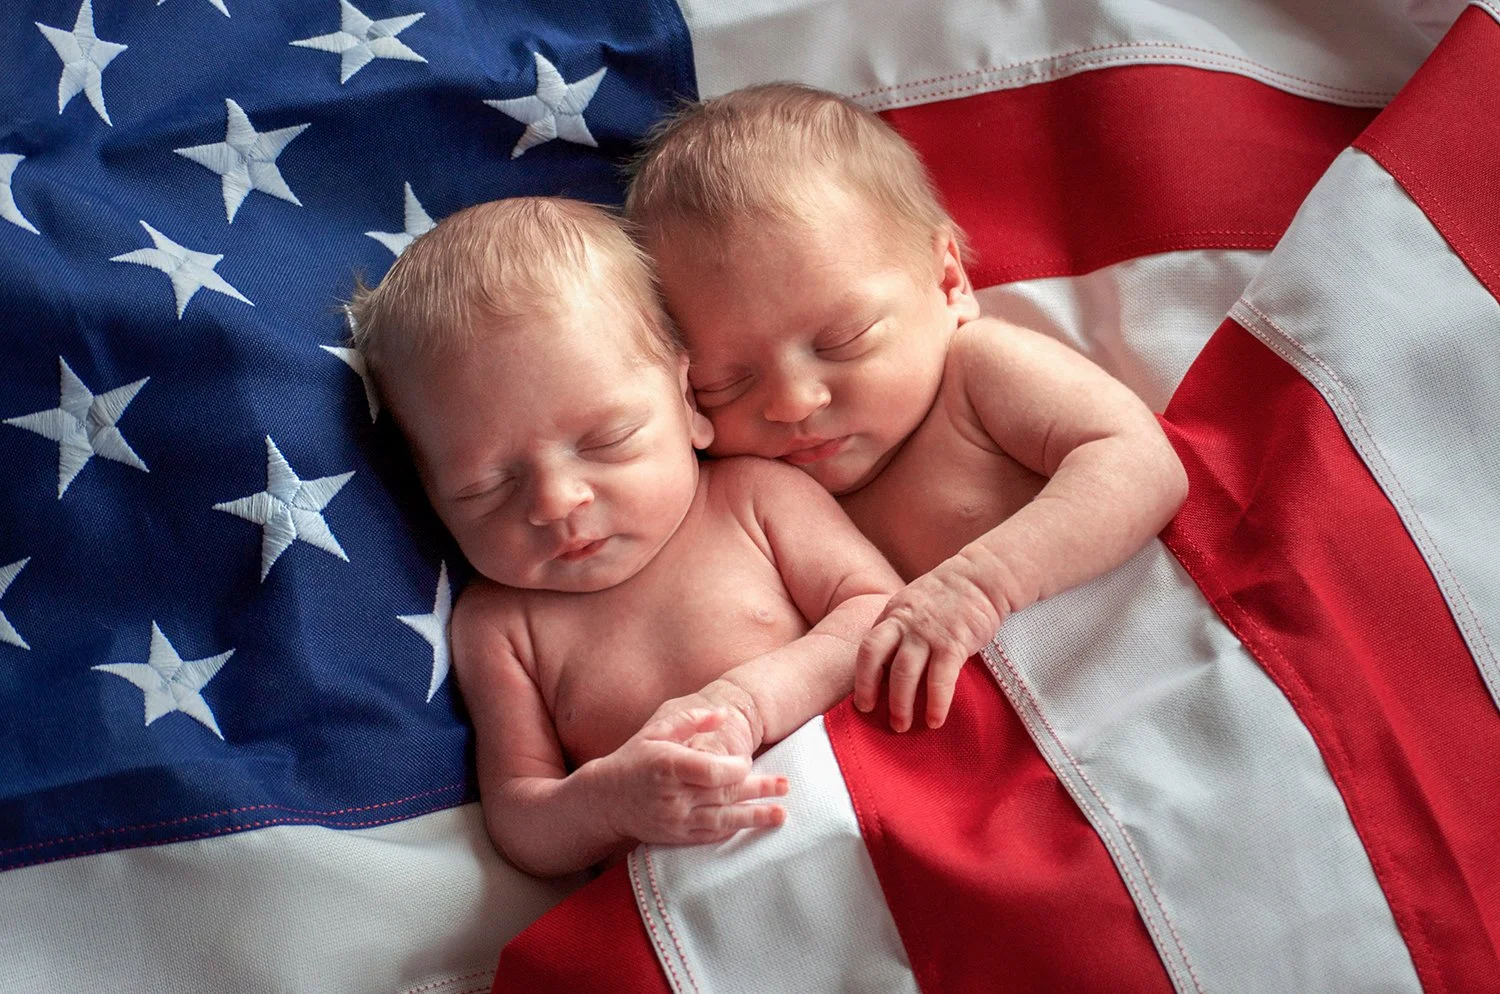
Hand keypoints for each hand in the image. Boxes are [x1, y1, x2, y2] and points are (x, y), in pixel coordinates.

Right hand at [592, 707, 787, 845]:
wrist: (605, 800)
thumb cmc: (634, 759)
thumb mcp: (656, 731)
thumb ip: (690, 721)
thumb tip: (723, 714)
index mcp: (668, 766)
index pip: (711, 771)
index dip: (735, 768)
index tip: (747, 762)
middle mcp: (673, 796)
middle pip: (724, 794)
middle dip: (758, 790)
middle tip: (785, 785)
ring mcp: (676, 820)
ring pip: (722, 819)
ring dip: (754, 817)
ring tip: (781, 815)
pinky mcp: (677, 836)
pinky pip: (710, 834)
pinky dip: (733, 829)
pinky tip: (753, 824)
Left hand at [854, 561, 1003, 731]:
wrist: (983, 577)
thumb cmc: (949, 596)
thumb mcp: (914, 605)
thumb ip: (899, 629)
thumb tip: (886, 664)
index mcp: (892, 615)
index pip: (867, 647)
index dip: (861, 676)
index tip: (862, 701)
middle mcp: (904, 623)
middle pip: (875, 656)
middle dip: (869, 688)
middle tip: (872, 715)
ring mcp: (928, 632)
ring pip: (904, 671)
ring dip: (900, 703)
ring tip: (901, 726)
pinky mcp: (954, 643)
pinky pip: (940, 679)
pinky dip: (936, 703)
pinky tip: (935, 721)